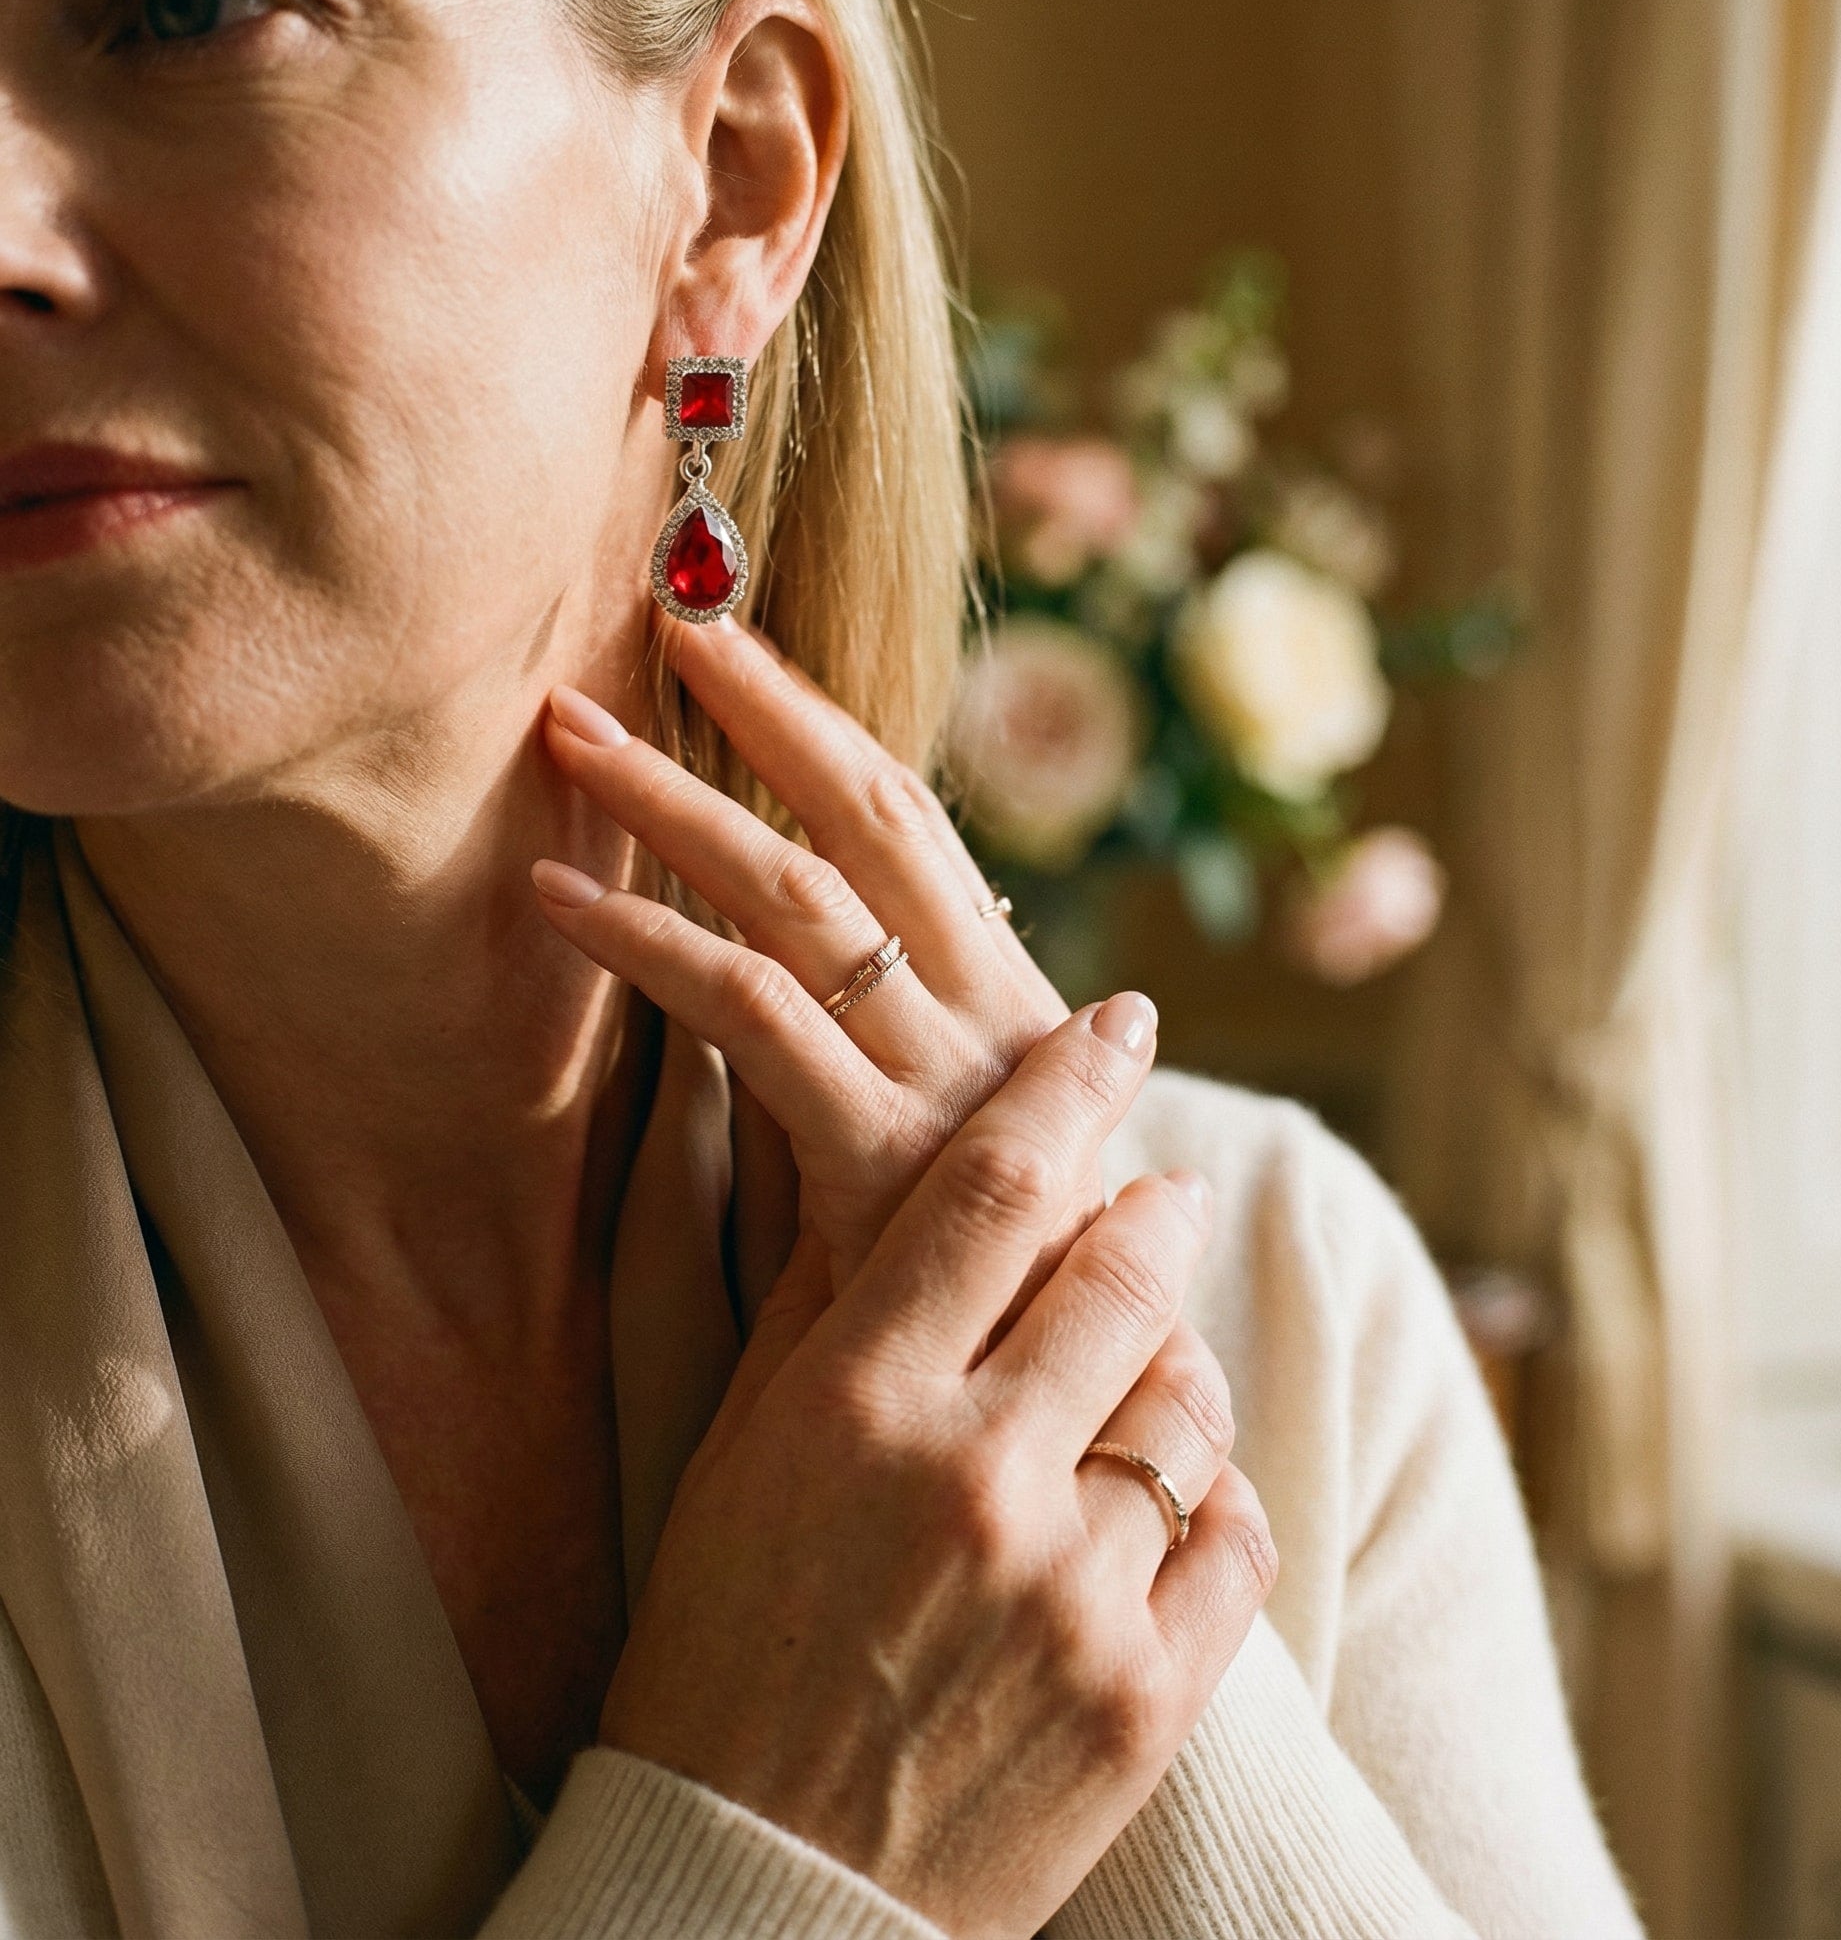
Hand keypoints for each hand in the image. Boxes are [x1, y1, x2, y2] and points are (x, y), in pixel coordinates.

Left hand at [533, 616, 1072, 1291]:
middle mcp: (993, 1011)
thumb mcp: (970, 1139)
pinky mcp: (887, 1158)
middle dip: (761, 710)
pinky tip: (561, 908)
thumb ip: (903, 1040)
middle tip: (660, 620)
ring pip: (796, 898)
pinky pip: (756, 1019)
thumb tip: (851, 935)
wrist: (1077, 1422)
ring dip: (676, 807)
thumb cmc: (998, 1289)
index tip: (728, 635)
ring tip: (575, 742)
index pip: (906, 814)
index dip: (815, 716)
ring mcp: (946, 1079)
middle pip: (865, 817)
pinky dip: (650, 946)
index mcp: (1010, 992)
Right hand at [600, 1003, 1277, 1939]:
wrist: (757, 1893)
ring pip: (1188, 1396)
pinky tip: (1152, 1501)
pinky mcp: (1148, 1698)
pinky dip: (1203, 1498)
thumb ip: (831, 1301)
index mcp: (857, 1406)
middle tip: (1151, 1196)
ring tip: (1126, 1381)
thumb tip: (886, 1156)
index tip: (1120, 1019)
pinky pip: (1231, 1529)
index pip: (994, 1184)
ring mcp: (1074, 1592)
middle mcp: (975, 1478)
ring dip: (1166, 1365)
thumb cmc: (721, 1651)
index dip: (1068, 1080)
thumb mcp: (739, 1456)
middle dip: (1146, 1211)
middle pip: (1121, 1265)